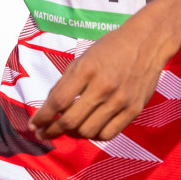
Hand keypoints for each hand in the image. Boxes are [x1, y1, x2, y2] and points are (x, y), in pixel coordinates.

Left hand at [28, 18, 175, 141]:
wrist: (146, 43)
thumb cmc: (110, 49)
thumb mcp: (83, 58)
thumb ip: (65, 83)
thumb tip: (49, 109)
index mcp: (86, 70)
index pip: (58, 103)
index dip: (42, 118)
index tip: (34, 126)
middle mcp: (102, 87)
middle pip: (71, 121)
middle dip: (52, 131)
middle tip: (45, 134)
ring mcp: (120, 100)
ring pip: (88, 131)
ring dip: (73, 135)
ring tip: (67, 130)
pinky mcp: (133, 110)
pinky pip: (108, 134)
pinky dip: (94, 136)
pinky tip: (88, 130)